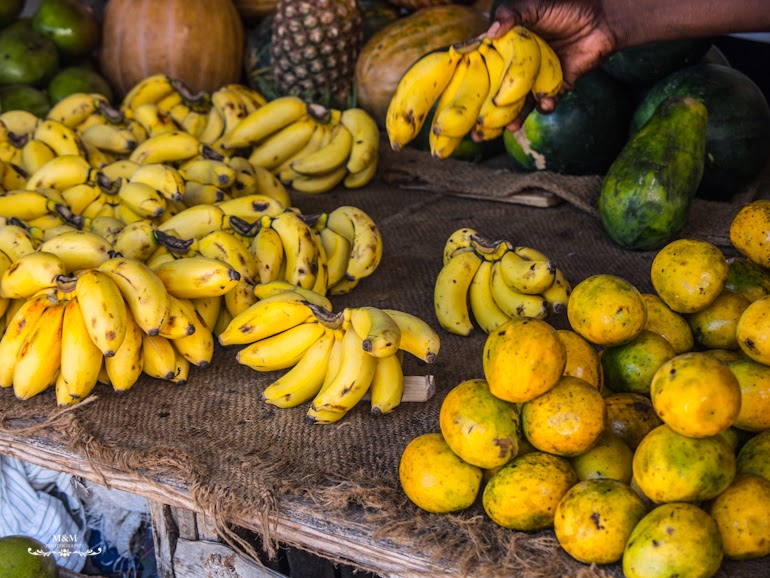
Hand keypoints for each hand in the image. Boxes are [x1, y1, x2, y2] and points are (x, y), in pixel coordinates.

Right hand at [485, 0, 618, 130]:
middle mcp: (519, 65)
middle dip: (488, 110)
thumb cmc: (566, 6)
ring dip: (514, 117)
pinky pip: (547, 102)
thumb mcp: (534, 5)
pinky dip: (545, 105)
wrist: (603, 18)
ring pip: (520, 102)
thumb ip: (512, 13)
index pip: (485, 66)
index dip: (473, 81)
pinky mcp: (556, 87)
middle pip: (499, 91)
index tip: (460, 95)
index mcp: (507, 47)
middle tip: (478, 127)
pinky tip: (546, 104)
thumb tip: (491, 33)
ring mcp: (536, 78)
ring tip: (508, 128)